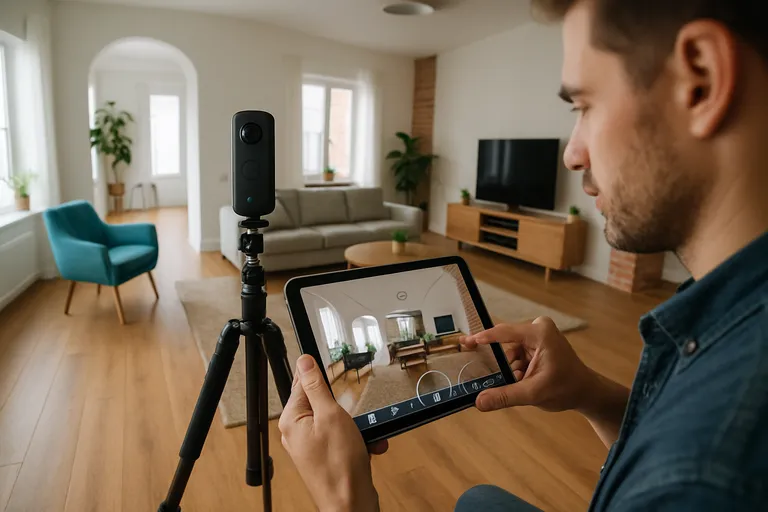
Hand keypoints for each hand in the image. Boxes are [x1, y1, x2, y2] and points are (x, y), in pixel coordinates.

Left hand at [279, 354, 386, 511]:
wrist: (351, 503)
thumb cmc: (339, 465)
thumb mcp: (330, 415)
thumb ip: (316, 387)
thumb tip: (304, 362)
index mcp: (292, 420)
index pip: (302, 384)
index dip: (320, 377)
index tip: (330, 370)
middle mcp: (298, 433)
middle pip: (323, 403)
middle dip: (347, 408)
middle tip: (354, 418)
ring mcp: (312, 446)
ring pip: (338, 421)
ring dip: (357, 426)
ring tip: (365, 436)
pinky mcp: (326, 456)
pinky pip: (344, 438)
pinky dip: (358, 440)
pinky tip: (368, 447)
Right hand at [460, 316, 597, 412]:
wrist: (586, 392)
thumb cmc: (566, 389)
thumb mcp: (533, 393)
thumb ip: (505, 396)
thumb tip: (479, 402)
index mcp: (539, 333)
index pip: (504, 332)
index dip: (483, 338)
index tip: (466, 342)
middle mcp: (538, 328)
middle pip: (506, 343)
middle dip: (502, 362)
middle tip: (488, 372)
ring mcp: (538, 335)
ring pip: (510, 350)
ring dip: (511, 368)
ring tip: (522, 383)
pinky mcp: (538, 343)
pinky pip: (517, 353)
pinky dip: (516, 368)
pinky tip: (524, 380)